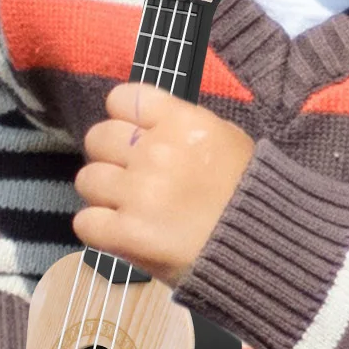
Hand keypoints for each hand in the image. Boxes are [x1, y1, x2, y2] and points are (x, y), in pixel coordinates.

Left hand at [73, 83, 254, 287]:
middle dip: (110, 156)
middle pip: (98, 138)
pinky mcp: (127, 233)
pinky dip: (99, 228)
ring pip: (87, 179)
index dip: (123, 118)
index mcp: (182, 122)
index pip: (121, 99)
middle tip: (130, 176)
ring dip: (103, 194)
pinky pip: (85, 221)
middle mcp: (156, 152)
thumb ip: (181, 126)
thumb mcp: (226, 140)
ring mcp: (139, 193)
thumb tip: (145, 124)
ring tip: (127, 207)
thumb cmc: (248, 194)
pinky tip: (120, 232)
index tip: (133, 135)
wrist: (263, 249)